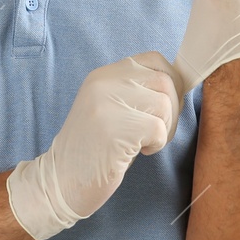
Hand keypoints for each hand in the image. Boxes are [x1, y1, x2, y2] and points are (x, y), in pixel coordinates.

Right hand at [6, 52, 178, 239]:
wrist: (60, 180)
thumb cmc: (94, 149)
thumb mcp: (108, 108)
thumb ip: (136, 91)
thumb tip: (179, 85)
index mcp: (102, 75)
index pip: (153, 59)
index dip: (171, 80)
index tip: (166, 105)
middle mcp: (104, 83)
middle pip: (164, 80)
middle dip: (172, 109)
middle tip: (157, 131)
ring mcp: (107, 104)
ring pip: (164, 103)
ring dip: (165, 128)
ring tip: (146, 142)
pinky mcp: (115, 129)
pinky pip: (158, 127)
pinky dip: (157, 143)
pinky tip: (140, 151)